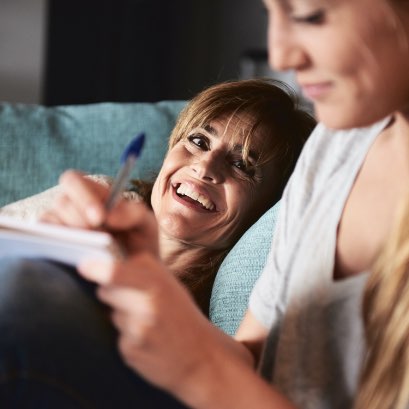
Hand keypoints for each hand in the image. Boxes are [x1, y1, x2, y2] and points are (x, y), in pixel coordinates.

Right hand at [40, 170, 158, 256]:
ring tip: (90, 246)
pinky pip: (44, 240)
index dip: (83, 196)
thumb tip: (108, 215)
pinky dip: (56, 244)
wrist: (136, 272)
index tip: (99, 218)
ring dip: (70, 232)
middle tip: (95, 232)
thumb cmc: (140, 242)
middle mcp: (72, 207)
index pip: (74, 181)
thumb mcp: (145, 225)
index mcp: (93, 195)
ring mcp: (60, 226)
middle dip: (78, 216)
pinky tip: (75, 253)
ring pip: (50, 219)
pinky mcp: (53, 246)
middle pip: (61, 201)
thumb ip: (134, 213)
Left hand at [77, 252, 214, 394]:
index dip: (96, 268)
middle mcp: (148, 300)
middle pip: (104, 290)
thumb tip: (100, 263)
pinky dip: (128, 339)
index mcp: (158, 279)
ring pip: (111, 314)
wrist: (202, 356)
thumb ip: (140, 272)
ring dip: (123, 318)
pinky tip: (148, 341)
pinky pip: (117, 337)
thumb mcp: (168, 284)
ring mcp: (139, 326)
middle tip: (136, 302)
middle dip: (112, 294)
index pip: (112, 270)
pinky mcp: (131, 349)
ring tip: (149, 324)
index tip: (84, 266)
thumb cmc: (181, 315)